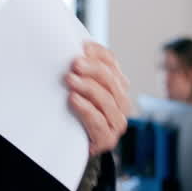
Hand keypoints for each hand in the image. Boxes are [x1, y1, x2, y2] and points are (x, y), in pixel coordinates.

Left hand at [65, 41, 131, 155]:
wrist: (70, 144)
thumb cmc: (73, 111)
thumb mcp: (77, 85)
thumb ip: (80, 68)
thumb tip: (76, 45)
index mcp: (116, 84)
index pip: (112, 63)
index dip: (98, 54)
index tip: (81, 47)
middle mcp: (121, 102)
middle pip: (111, 80)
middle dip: (92, 70)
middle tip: (74, 64)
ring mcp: (116, 122)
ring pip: (107, 100)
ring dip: (88, 88)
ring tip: (70, 80)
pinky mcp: (107, 139)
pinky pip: (99, 122)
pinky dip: (86, 109)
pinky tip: (73, 100)